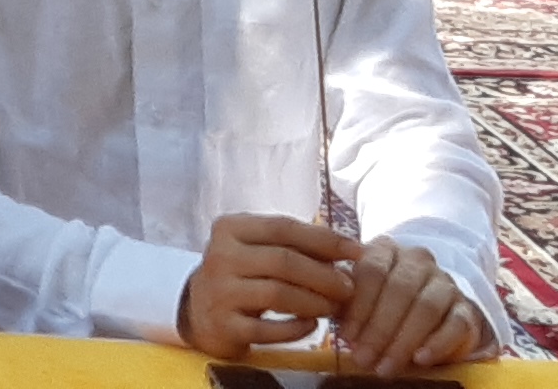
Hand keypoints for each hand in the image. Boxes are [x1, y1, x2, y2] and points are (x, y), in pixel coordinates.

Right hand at [177, 213, 362, 359]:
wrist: (199, 310)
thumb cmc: (241, 274)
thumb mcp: (257, 250)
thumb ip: (294, 246)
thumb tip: (348, 252)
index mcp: (230, 228)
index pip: (283, 227)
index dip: (325, 239)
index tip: (357, 251)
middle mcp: (220, 256)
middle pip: (284, 261)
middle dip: (324, 275)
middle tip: (349, 288)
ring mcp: (219, 291)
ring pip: (278, 294)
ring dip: (315, 302)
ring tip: (334, 308)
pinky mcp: (223, 325)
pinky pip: (268, 329)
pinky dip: (296, 329)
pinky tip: (311, 326)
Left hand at [334, 236, 492, 371]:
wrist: (430, 311)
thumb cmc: (381, 301)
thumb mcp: (359, 297)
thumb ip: (344, 300)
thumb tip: (326, 310)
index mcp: (386, 250)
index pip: (372, 271)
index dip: (358, 306)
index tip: (346, 337)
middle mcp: (418, 260)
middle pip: (399, 290)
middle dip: (378, 329)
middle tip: (363, 359)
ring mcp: (445, 282)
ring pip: (426, 307)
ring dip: (403, 341)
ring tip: (385, 367)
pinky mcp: (466, 308)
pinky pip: (455, 324)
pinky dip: (437, 343)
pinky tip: (420, 359)